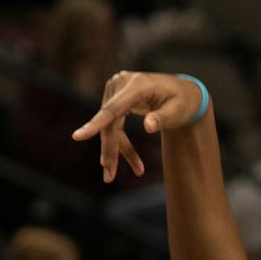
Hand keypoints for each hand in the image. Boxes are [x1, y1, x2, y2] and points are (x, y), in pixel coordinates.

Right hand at [71, 72, 206, 182]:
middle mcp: (122, 84)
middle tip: (109, 176)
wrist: (182, 92)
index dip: (95, 124)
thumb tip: (148, 127)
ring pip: (110, 126)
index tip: (77, 136)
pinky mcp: (115, 98)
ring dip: (116, 150)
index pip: (113, 109)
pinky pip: (113, 124)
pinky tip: (130, 162)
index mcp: (137, 85)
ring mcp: (116, 89)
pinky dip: (120, 144)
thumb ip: (163, 118)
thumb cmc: (182, 101)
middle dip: (110, 150)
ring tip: (120, 174)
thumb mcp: (177, 111)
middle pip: (110, 122)